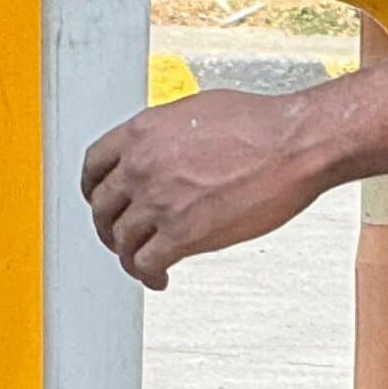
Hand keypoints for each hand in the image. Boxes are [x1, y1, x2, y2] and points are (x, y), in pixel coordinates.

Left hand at [79, 91, 321, 289]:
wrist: (293, 145)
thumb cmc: (260, 125)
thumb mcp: (193, 111)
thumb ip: (163, 134)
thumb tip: (159, 149)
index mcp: (140, 133)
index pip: (93, 166)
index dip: (94, 189)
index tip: (100, 200)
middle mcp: (140, 166)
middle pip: (102, 207)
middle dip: (108, 226)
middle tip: (119, 236)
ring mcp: (158, 201)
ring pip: (121, 240)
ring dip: (128, 255)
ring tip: (141, 262)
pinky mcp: (182, 233)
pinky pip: (146, 263)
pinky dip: (147, 275)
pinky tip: (159, 276)